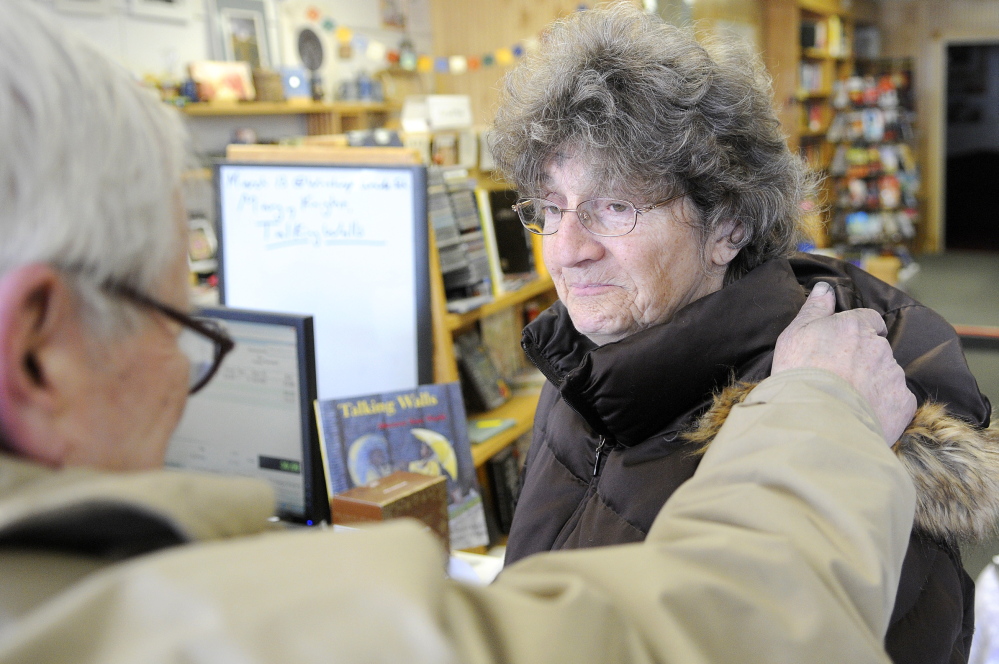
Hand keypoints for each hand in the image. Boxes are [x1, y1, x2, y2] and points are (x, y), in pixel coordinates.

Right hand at [772, 282, 915, 443]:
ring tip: (847, 399)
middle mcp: (880, 347)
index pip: (870, 319)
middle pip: (877, 349)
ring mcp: (894, 375)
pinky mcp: (902, 403)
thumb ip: (814, 308)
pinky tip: (861, 413)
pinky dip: (883, 406)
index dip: (859, 331)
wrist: (815, 419)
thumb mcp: (795, 334)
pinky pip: (896, 401)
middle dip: (864, 359)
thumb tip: (825, 286)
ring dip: (873, 382)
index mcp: (855, 326)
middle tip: (839, 377)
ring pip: (887, 374)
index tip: (844, 345)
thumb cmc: (800, 373)